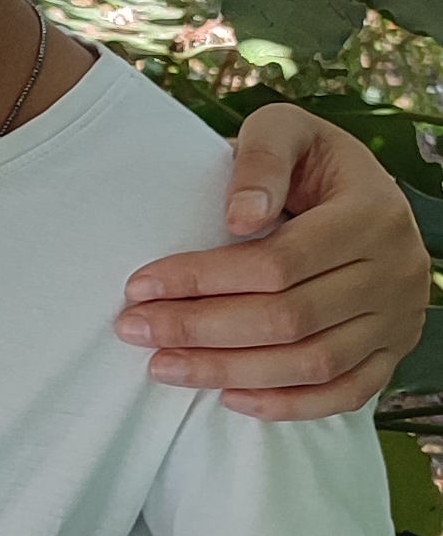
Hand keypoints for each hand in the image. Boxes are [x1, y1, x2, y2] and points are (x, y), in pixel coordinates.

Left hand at [115, 105, 430, 415]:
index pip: (278, 262)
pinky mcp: (393, 352)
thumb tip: (238, 217)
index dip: (204, 278)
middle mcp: (395, 271)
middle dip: (202, 329)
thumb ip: (261, 158)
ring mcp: (398, 318)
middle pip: (290, 318)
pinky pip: (345, 394)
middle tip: (136, 330)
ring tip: (164, 366)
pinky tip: (229, 397)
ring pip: (312, 363)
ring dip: (230, 371)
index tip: (140, 285)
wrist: (367, 194)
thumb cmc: (312, 163)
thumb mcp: (287, 130)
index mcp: (371, 213)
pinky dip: (287, 404)